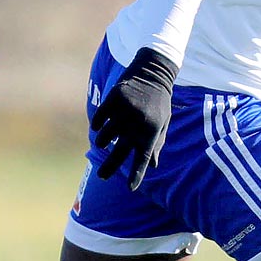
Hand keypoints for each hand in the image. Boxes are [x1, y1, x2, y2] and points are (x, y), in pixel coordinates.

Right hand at [90, 48, 178, 189]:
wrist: (154, 72)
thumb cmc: (159, 102)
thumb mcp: (164, 122)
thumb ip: (157, 143)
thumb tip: (154, 166)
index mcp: (152, 130)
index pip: (144, 157)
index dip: (137, 173)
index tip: (131, 188)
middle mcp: (138, 123)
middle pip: (121, 152)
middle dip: (110, 167)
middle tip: (102, 177)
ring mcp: (125, 111)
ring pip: (106, 136)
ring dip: (102, 142)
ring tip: (102, 144)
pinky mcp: (114, 99)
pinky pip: (99, 118)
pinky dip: (97, 125)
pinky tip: (97, 127)